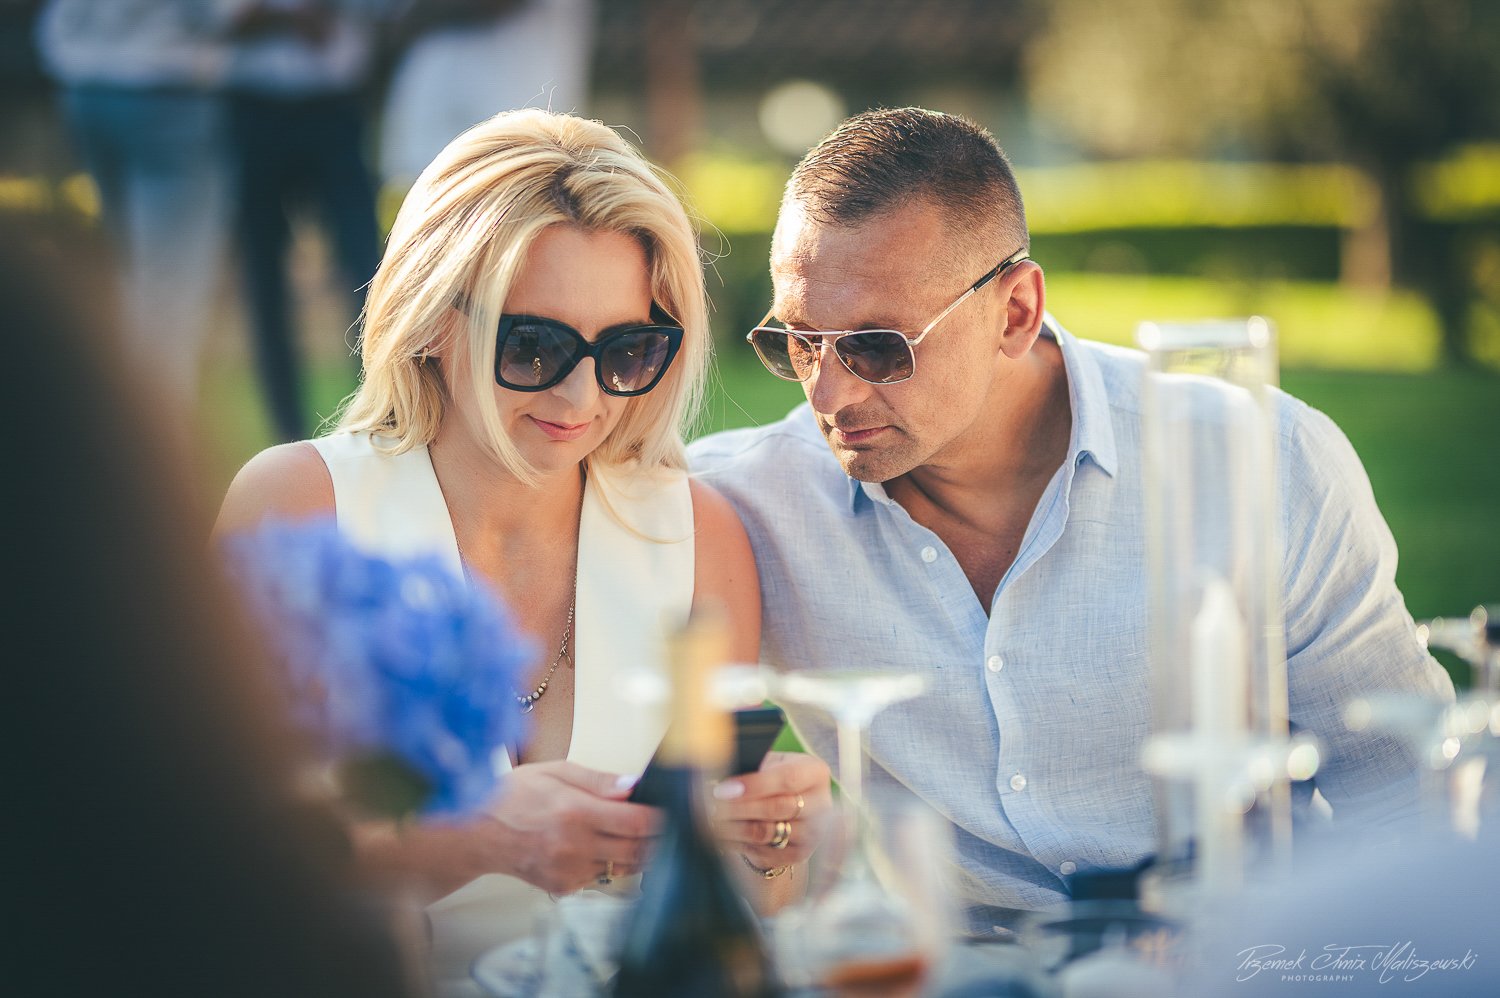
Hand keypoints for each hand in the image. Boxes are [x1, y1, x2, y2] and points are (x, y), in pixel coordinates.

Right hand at [483, 761, 659, 894]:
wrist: (476, 831)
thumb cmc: (512, 796)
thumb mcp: (555, 772)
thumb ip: (598, 780)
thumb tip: (632, 785)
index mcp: (576, 813)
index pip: (637, 823)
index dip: (660, 819)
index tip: (668, 813)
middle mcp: (574, 846)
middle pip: (637, 851)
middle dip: (653, 839)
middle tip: (656, 826)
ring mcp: (568, 871)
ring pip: (622, 868)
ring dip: (631, 853)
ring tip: (621, 834)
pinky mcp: (563, 887)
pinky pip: (598, 878)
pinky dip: (604, 864)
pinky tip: (591, 848)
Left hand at [709, 751, 832, 871]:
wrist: (787, 809)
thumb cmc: (773, 779)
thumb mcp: (770, 764)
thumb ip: (754, 767)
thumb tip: (722, 772)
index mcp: (815, 772)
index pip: (788, 778)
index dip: (755, 785)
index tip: (725, 789)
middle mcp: (822, 803)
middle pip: (778, 807)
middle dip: (740, 807)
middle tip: (712, 806)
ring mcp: (814, 832)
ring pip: (769, 832)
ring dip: (734, 828)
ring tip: (712, 820)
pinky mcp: (801, 854)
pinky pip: (766, 853)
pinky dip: (740, 844)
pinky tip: (722, 835)